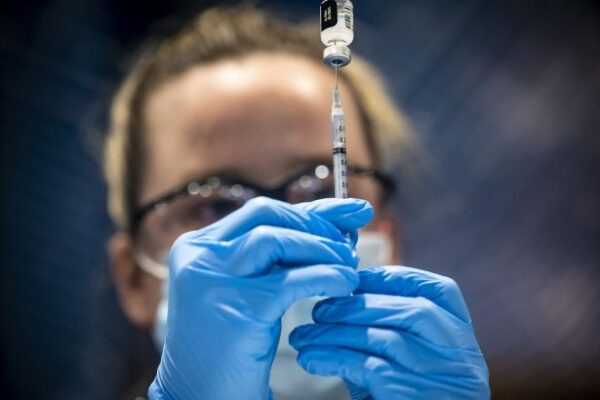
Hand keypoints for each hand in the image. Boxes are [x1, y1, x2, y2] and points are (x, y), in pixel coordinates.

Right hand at [148, 197, 372, 399]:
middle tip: (349, 242)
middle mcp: (199, 257)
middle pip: (267, 215)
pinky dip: (325, 276)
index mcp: (198, 248)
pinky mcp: (237, 307)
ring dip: (321, 248)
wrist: (201, 397)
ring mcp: (213, 279)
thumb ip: (277, 257)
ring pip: (277, 239)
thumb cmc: (228, 346)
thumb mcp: (247, 289)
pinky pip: (292, 280)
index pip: (259, 212)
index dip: (307, 211)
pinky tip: (344, 283)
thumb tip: (336, 227)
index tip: (348, 211)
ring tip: (349, 265)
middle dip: (316, 223)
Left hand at [290, 266, 489, 399]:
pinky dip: (334, 358)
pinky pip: (369, 367)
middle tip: (319, 310)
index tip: (354, 278)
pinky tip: (310, 359)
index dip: (394, 278)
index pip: (439, 291)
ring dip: (337, 332)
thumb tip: (341, 297)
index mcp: (462, 341)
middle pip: (411, 311)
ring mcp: (443, 380)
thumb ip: (383, 329)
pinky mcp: (414, 399)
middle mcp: (462, 358)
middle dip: (358, 304)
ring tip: (304, 335)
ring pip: (386, 337)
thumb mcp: (403, 363)